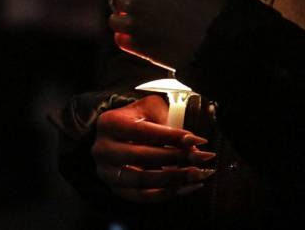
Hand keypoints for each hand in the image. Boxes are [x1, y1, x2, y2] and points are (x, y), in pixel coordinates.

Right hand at [93, 95, 216, 202]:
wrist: (119, 133)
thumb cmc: (139, 117)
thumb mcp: (151, 108)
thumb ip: (170, 122)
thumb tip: (192, 145)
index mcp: (110, 123)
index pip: (144, 131)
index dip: (173, 136)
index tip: (199, 140)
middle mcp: (103, 149)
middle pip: (142, 157)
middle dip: (176, 158)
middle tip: (202, 158)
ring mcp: (107, 172)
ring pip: (142, 181)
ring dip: (173, 179)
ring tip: (197, 175)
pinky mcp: (116, 189)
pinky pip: (143, 196)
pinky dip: (167, 193)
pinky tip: (187, 187)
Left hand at [109, 0, 226, 70]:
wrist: (215, 35)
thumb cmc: (207, 1)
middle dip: (130, 2)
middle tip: (146, 9)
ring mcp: (134, 23)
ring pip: (114, 20)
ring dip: (124, 20)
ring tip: (142, 24)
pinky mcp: (137, 45)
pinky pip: (120, 40)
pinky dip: (127, 38)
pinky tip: (141, 37)